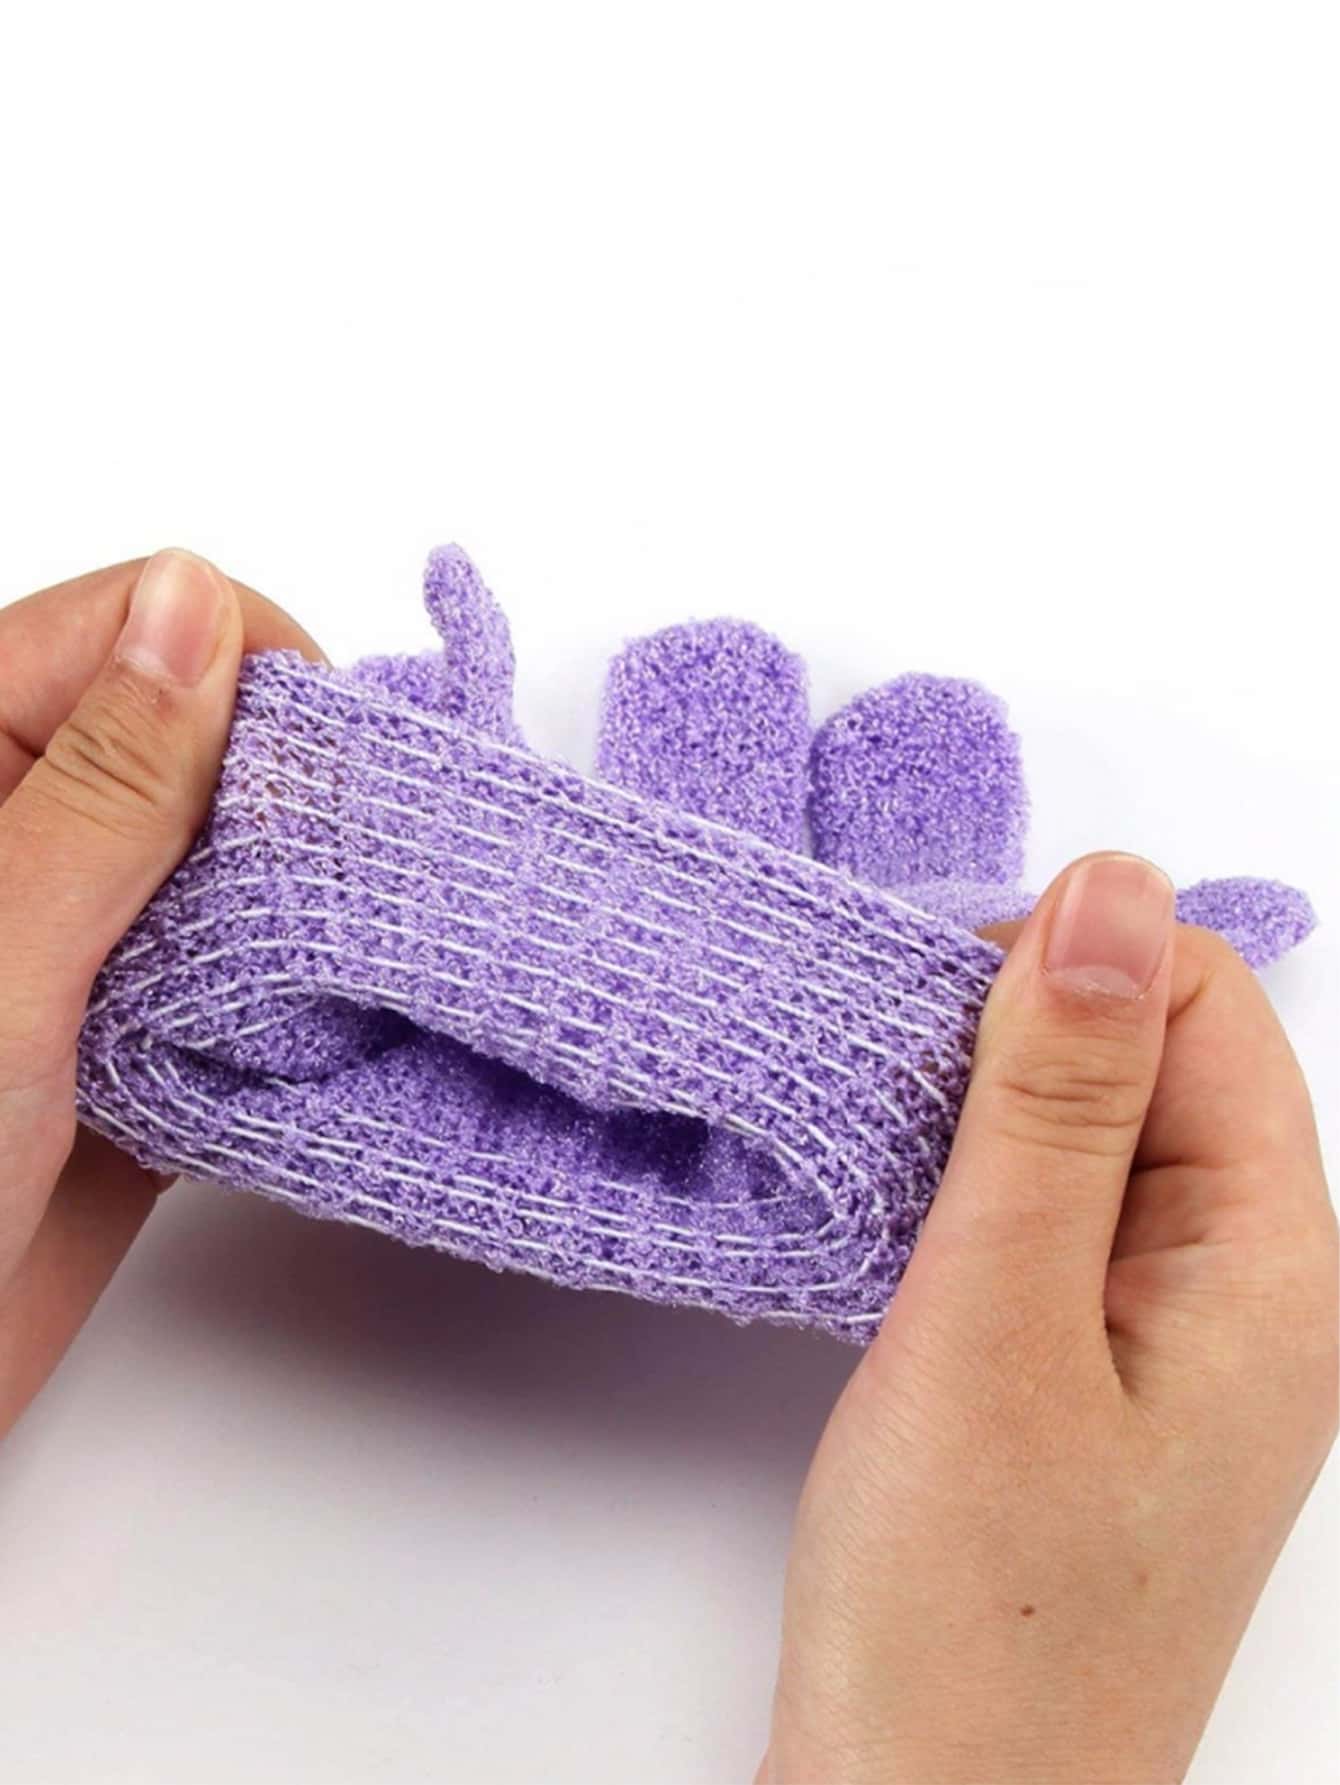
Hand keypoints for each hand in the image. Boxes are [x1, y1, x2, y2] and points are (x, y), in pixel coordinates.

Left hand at [0, 552, 321, 1435]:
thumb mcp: (2, 960)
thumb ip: (104, 789)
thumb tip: (194, 600)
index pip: (132, 629)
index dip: (245, 667)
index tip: (323, 769)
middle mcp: (28, 838)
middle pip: (204, 738)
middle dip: (299, 790)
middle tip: (362, 875)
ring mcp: (85, 944)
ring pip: (239, 860)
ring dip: (310, 899)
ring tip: (363, 955)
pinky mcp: (137, 1045)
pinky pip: (244, 980)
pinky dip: (301, 998)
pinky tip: (335, 1030)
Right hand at [764, 853, 1336, 1783]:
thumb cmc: (969, 1613)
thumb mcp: (998, 1320)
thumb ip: (1056, 1100)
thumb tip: (1106, 889)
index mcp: (1274, 1262)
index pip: (1200, 999)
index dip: (1064, 967)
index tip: (927, 1022)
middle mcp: (1249, 1287)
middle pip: (1154, 1057)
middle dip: (1017, 1038)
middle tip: (888, 1105)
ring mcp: (1173, 1336)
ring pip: (1092, 1134)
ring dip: (982, 1114)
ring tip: (878, 1164)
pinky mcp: (1095, 1374)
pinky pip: (1054, 1216)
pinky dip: (971, 1187)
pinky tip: (899, 1225)